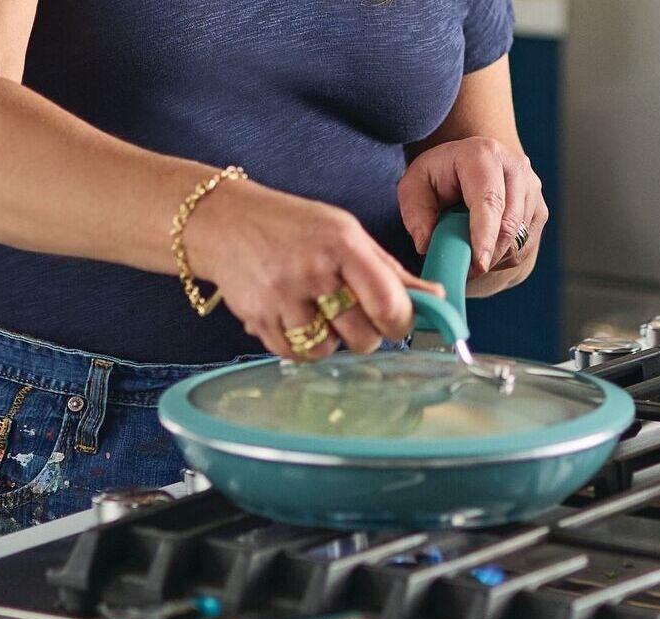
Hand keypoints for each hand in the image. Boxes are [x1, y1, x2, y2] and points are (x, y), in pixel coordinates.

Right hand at [182, 179, 446, 359]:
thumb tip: (435, 299)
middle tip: (354, 317)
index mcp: (342, 244)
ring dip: (329, 341)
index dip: (401, 322)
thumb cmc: (292, 226)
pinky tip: (294, 318)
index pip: (388, 301)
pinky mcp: (258, 319)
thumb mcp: (344, 233)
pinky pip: (294, 355)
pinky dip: (300, 346)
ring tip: (317, 313)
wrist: (223, 222)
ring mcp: (282, 297)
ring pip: (327, 351)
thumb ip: (389, 269)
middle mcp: (312, 271)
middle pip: (361, 337)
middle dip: (365, 335)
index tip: (398, 322)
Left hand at [398, 137, 546, 297]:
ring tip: (468, 252)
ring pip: (519, 240)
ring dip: (492, 257)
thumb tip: (427, 244)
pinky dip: (504, 257)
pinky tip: (484, 247)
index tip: (478, 264)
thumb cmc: (438, 175)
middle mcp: (516, 167)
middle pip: (509, 224)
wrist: (468, 163)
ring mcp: (533, 188)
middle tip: (461, 270)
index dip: (485, 234)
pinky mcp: (539, 209)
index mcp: (484, 154)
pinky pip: (525, 246)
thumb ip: (416, 213)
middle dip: (485, 254)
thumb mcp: (414, 185)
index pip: (489, 200)